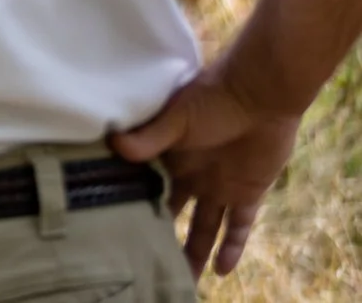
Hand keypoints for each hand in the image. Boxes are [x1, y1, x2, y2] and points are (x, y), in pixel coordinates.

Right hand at [113, 63, 300, 276]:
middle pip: (174, 215)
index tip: (116, 230)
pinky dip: (232, 248)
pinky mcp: (248, 193)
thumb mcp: (176, 117)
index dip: (134, 208)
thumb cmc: (212, 96)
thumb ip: (150, 136)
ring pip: (205, 228)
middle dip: (161, 238)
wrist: (259, 92)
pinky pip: (239, 227)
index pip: (147, 189)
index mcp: (168, 157)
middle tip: (146, 264)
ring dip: (196, 253)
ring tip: (184, 281)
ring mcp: (220, 187)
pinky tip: (221, 271)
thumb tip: (113, 145)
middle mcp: (191, 176)